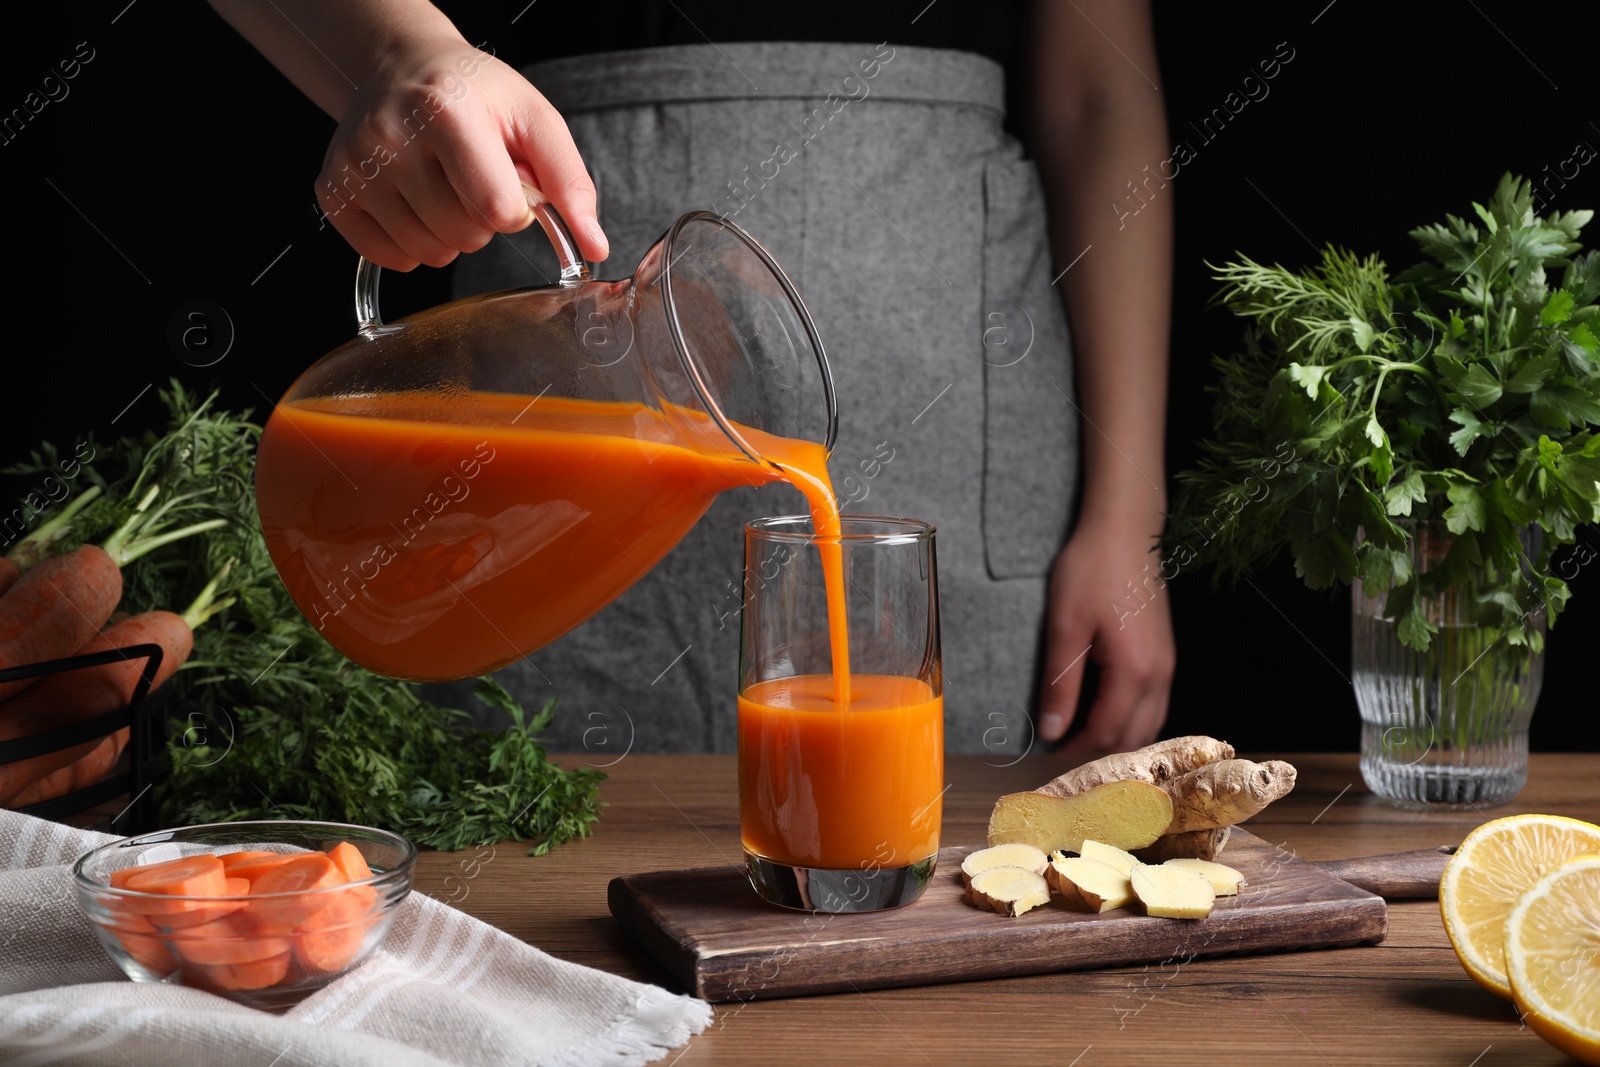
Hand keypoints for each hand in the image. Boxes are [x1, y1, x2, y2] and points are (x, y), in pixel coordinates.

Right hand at [316, 36, 608, 270]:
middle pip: (463, 236)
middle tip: (472, 179)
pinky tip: (414, 202)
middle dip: (482, 220)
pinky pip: (388, 257)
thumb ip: (571, 184)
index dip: (515, 209)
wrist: (403, 67)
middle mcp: (391, 136)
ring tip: (443, 187)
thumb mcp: (535, 120)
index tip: (507, 180)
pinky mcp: (332, 191)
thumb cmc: (475, 94)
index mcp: (446, 111)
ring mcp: (355, 166)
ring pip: (427, 253)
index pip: (498, 210)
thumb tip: (595, 248)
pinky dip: (411, 244)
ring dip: (448, 234)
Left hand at [1036, 518, 1174, 752]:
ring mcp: (1167, 663)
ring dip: (1120, 738)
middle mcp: (1159, 674)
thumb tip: (1052, 729)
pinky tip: (1108, 714)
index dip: (1078, 750)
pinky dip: (1133, 719)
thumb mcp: (1065, 627)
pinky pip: (1155, 702)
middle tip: (1067, 755)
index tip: (1051, 754)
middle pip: (1135, 736)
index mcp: (1134, 671)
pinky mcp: (1165, 653)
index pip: (1107, 731)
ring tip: (1085, 740)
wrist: (1127, 530)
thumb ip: (1061, 684)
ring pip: (1151, 723)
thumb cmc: (1093, 570)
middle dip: (1101, 752)